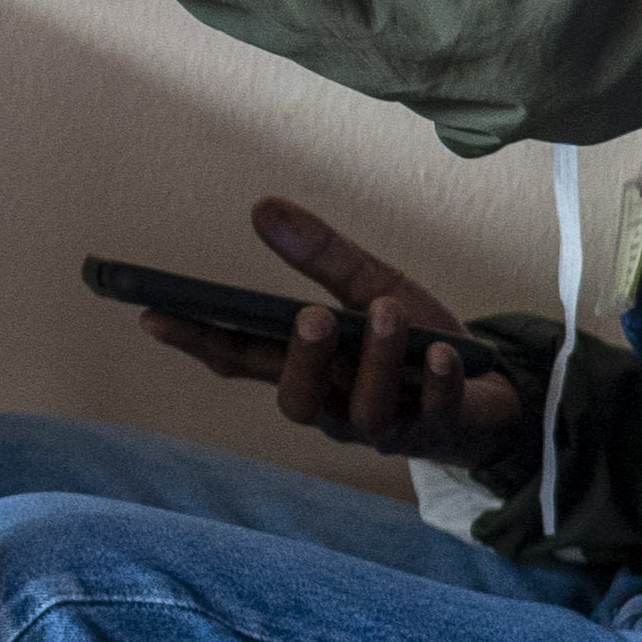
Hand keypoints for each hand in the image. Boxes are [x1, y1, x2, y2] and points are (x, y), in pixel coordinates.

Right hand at [132, 196, 547, 485]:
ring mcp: (384, 426)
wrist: (490, 391)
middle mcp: (334, 405)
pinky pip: (431, 414)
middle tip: (307, 314)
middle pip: (295, 400)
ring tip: (387, 313)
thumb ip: (322, 256)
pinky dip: (435, 383)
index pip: (240, 359)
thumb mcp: (372, 286)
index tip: (151, 315)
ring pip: (362, 411)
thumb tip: (262, 207)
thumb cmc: (416, 342)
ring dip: (373, 363)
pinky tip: (441, 353)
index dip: (195, 340)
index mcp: (308, 368)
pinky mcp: (434, 433)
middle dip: (299, 360)